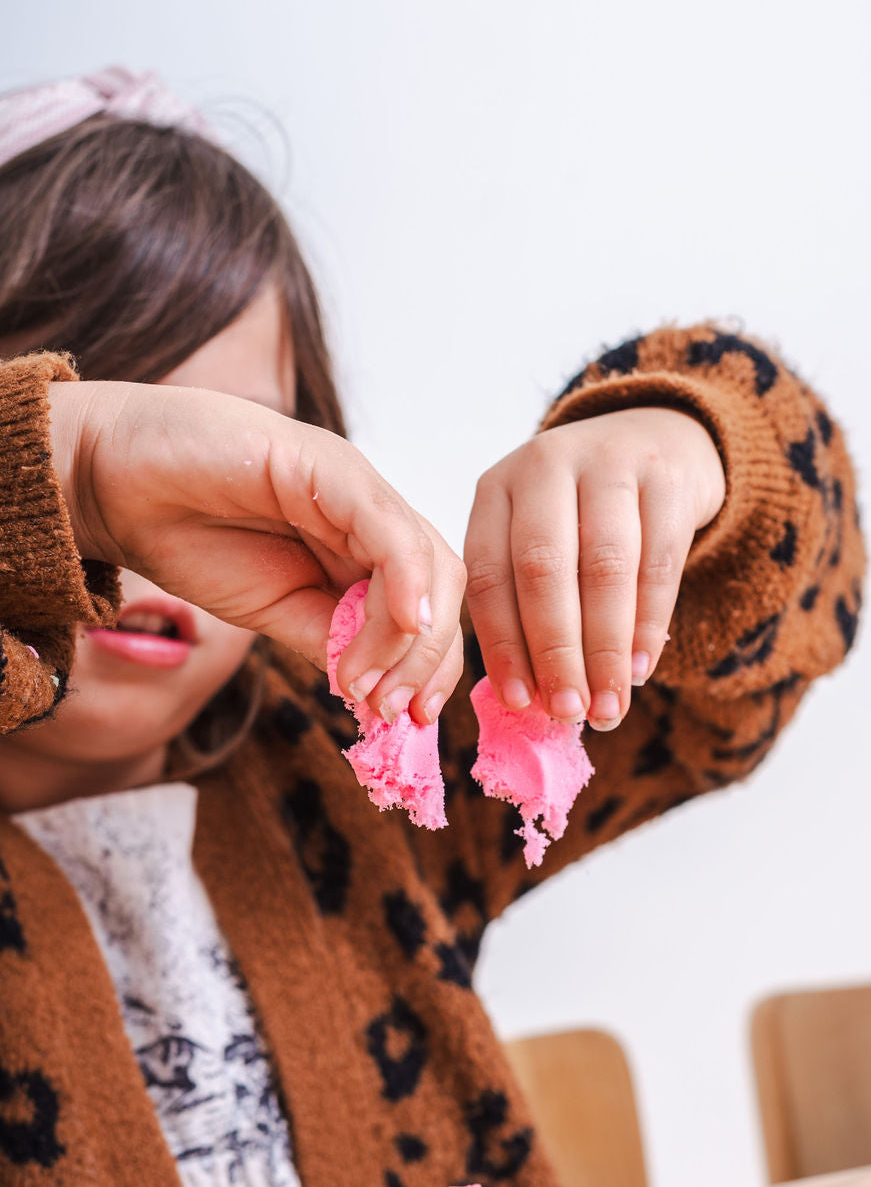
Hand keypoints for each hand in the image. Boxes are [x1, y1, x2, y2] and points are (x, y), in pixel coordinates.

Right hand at [47, 379, 465, 721]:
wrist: (112, 481)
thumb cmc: (187, 539)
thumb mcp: (270, 612)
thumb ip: (326, 641)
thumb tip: (377, 695)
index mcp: (361, 547)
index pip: (430, 604)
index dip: (432, 665)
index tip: (409, 720)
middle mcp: (369, 515)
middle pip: (442, 586)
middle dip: (430, 660)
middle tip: (395, 712)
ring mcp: (353, 486)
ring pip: (427, 563)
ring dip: (412, 639)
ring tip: (368, 686)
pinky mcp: (327, 466)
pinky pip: (389, 530)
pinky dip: (404, 585)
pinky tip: (396, 628)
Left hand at [464, 407, 725, 729]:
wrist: (658, 436)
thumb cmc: (584, 513)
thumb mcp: (539, 535)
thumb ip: (526, 603)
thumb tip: (527, 702)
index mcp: (498, 489)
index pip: (491, 575)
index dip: (503, 645)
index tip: (520, 704)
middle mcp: (545, 466)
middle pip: (544, 571)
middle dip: (556, 653)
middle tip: (567, 713)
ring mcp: (608, 463)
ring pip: (605, 569)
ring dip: (606, 649)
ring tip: (609, 707)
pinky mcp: (667, 476)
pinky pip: (658, 562)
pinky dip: (649, 624)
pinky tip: (642, 669)